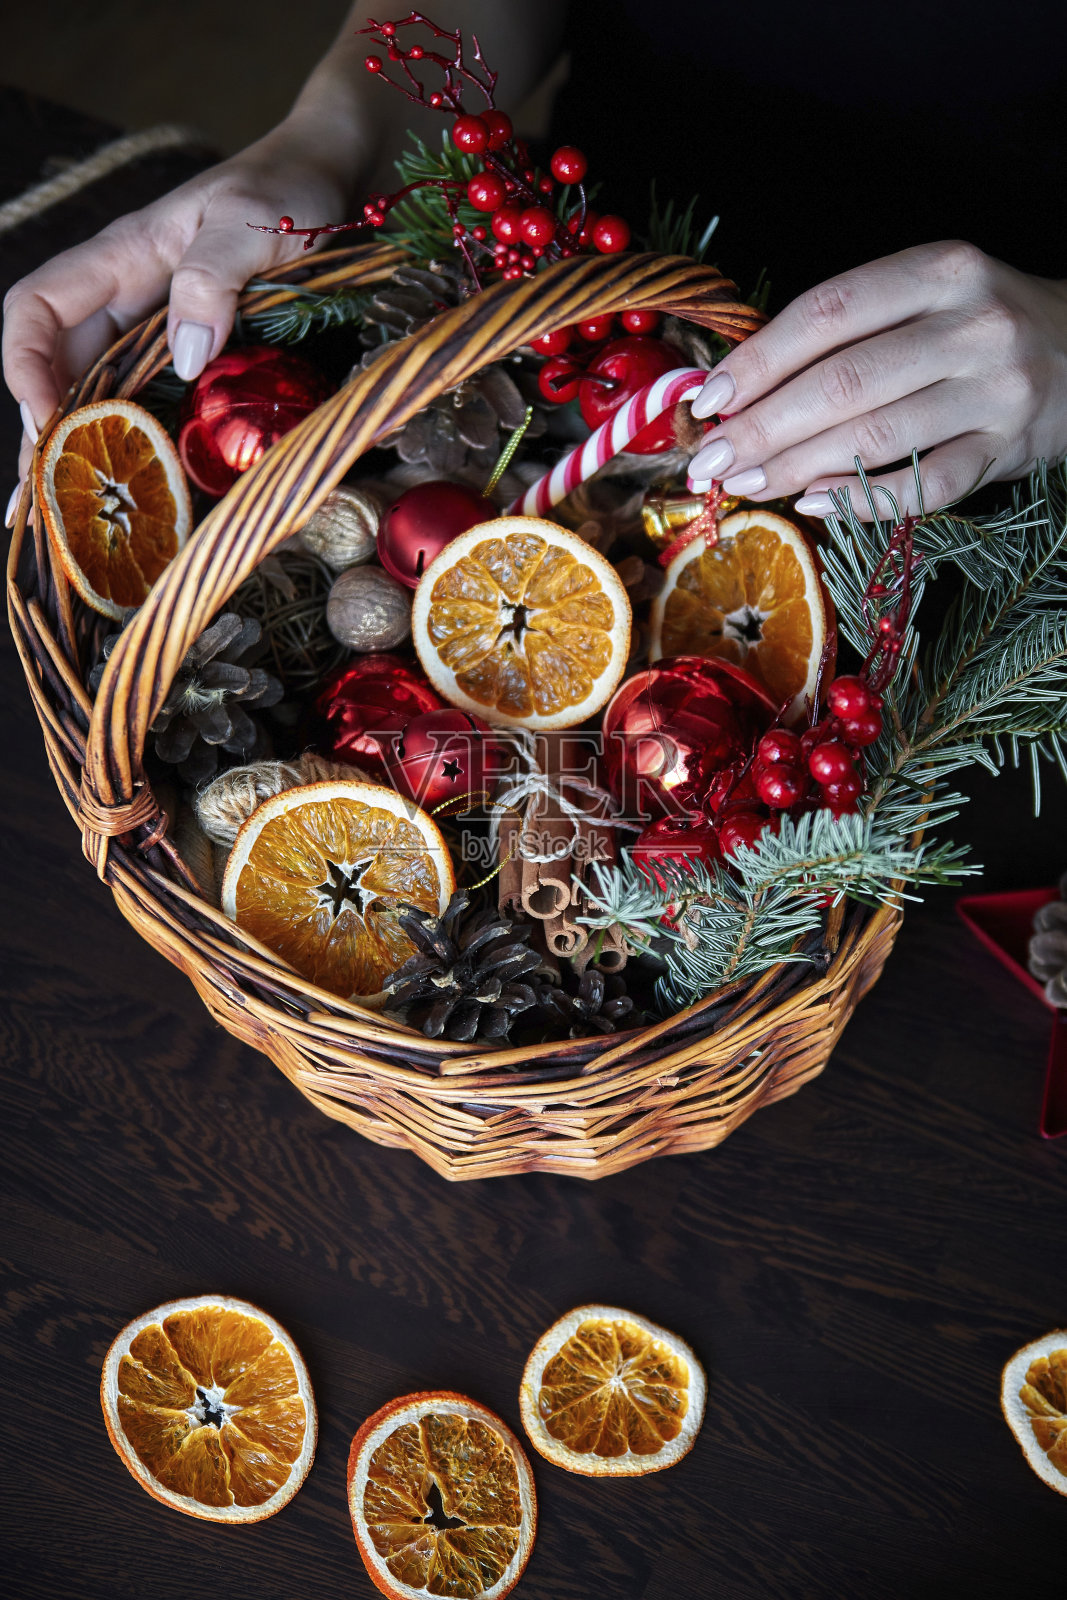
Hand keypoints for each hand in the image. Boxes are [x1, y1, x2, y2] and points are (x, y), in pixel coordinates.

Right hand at [2, 126, 346, 520]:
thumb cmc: (293, 189)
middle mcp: (128, 300)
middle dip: (44, 436)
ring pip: (97, 395)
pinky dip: (133, 449)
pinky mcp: (195, 358)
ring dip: (80, 454)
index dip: (27, 366)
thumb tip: (182, 353)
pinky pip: (147, 405)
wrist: (333, 180)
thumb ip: (214, 275)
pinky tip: (132, 496)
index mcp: (124, 258)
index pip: (37, 309)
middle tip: (44, 508)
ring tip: (65, 522)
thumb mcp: (257, 221)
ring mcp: (158, 331)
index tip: (49, 423)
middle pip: (57, 369)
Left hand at [689, 241, 1066, 518]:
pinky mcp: (1009, 448)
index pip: (828, 312)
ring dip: (796, 466)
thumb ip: (850, 331)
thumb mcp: (927, 297)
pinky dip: (863, 497)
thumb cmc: (980, 327)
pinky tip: (815, 500)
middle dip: (763, 426)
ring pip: (876, 436)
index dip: (760, 358)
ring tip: (745, 484)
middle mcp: (973, 325)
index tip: (709, 398)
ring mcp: (995, 390)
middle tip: (710, 459)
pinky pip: (925, 485)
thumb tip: (742, 388)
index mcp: (941, 271)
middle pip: (843, 381)